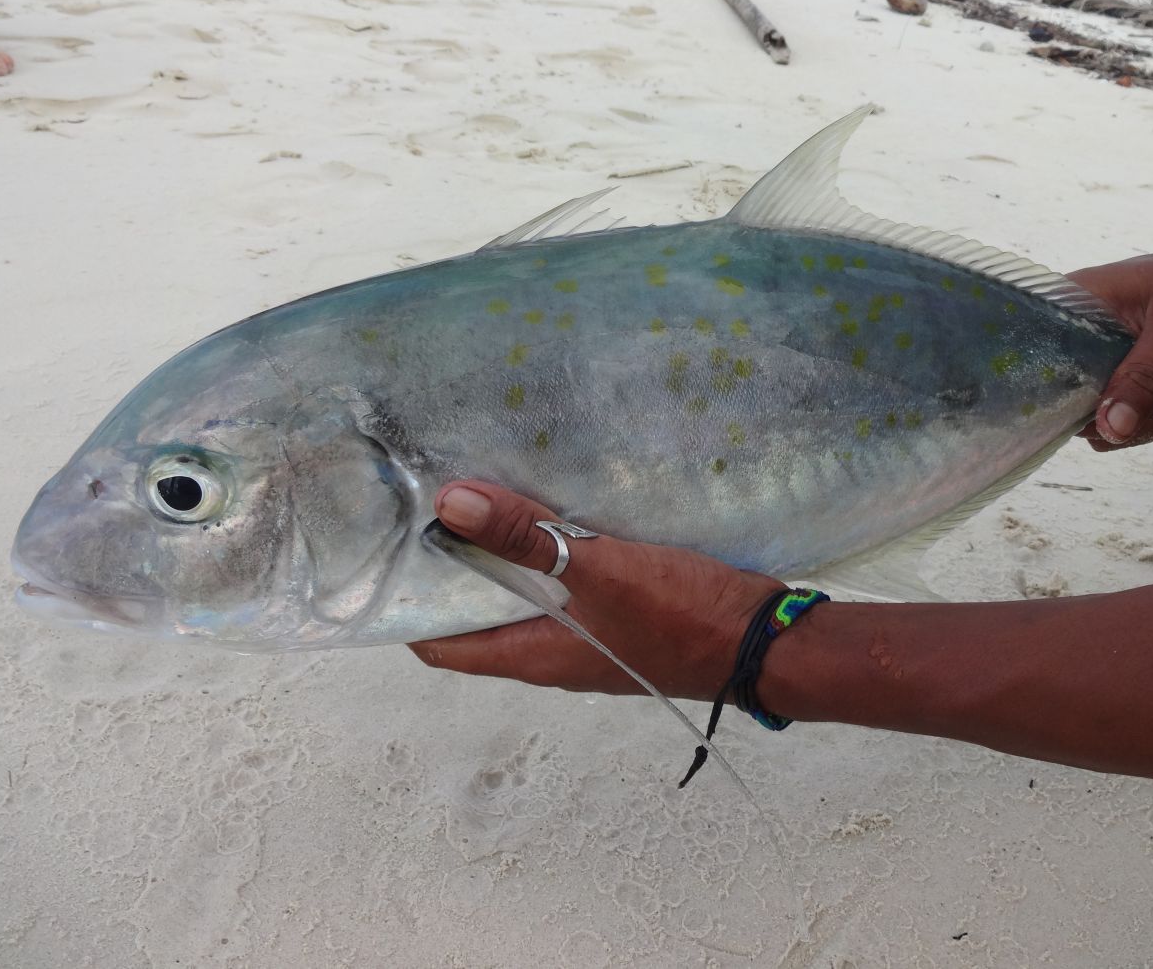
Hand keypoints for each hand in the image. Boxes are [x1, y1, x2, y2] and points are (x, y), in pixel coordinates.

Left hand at [409, 482, 784, 699]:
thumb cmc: (678, 616)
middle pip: (480, 616)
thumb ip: (526, 537)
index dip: (409, 608)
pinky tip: (551, 509)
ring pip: (524, 598)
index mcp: (532, 655)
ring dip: (502, 557)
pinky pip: (564, 586)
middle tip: (431, 507)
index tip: (389, 554)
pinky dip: (546, 554)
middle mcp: (550, 653)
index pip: (442, 647)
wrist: (763, 642)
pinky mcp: (618, 615)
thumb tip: (450, 504)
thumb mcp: (599, 570)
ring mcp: (586, 637)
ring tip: (480, 497)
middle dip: (454, 569)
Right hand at [1068, 220, 1152, 449]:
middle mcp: (1082, 335)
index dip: (1062, 395)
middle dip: (1130, 412)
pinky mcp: (1132, 377)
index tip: (1105, 407)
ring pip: (1108, 418)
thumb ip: (1141, 380)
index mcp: (1075, 305)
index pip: (1038, 360)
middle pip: (1075, 403)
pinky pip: (1132, 416)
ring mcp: (1108, 360)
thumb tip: (1108, 429)